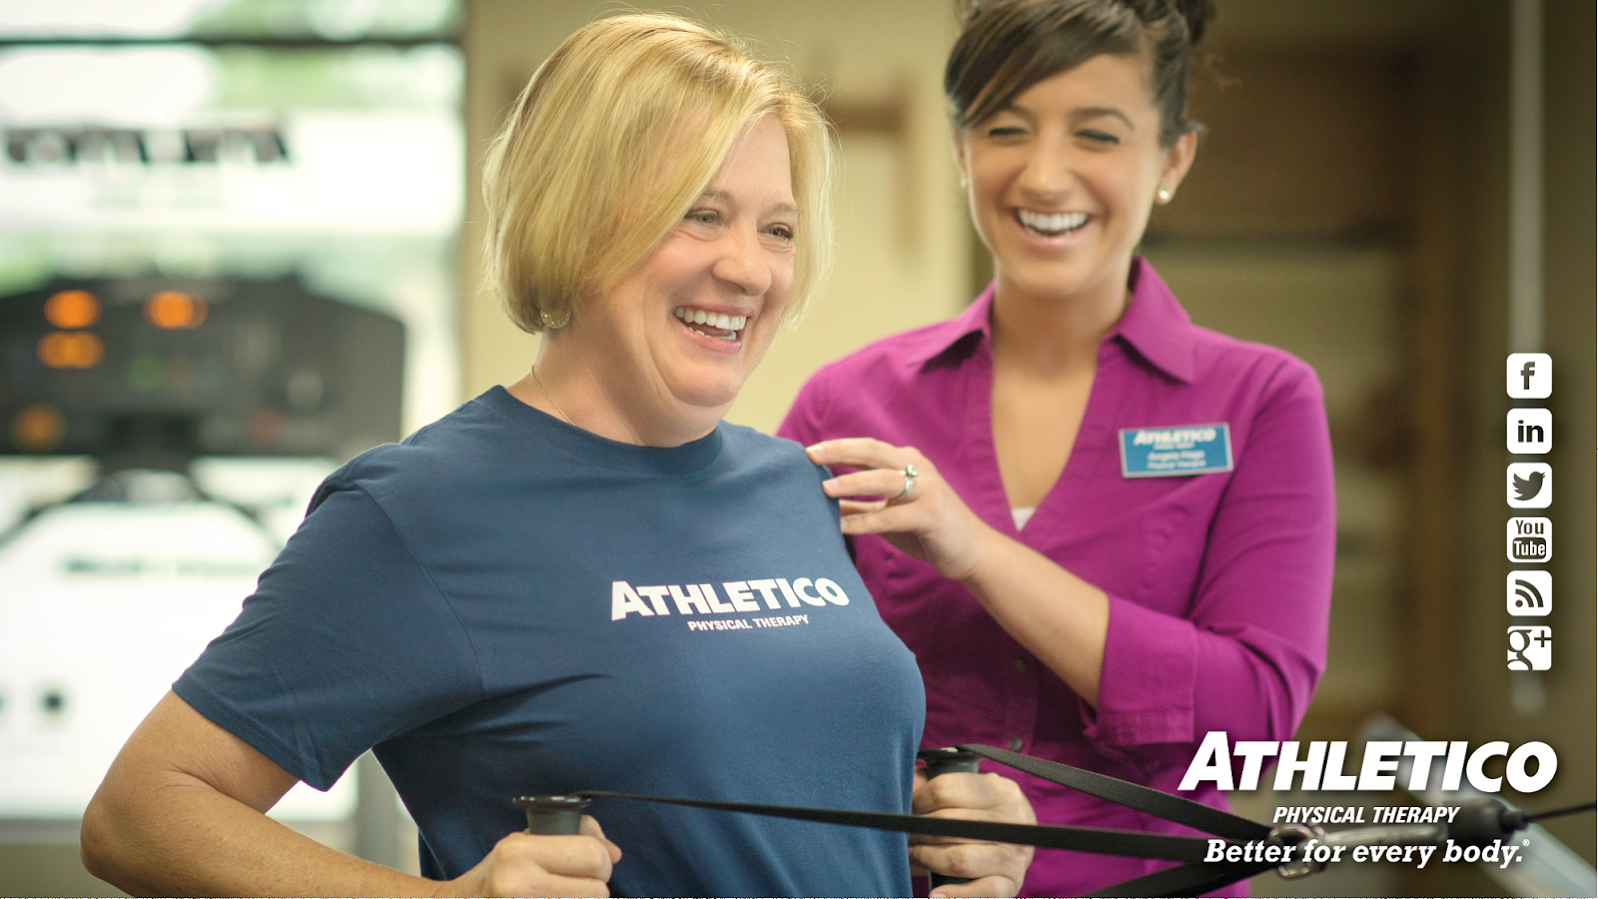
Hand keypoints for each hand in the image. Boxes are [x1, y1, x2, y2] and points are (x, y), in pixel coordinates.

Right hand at [439, 816, 620, 897]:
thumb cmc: (497, 877)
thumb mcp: (524, 843)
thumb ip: (573, 836)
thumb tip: (614, 853)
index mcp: (518, 854)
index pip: (594, 856)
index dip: (599, 861)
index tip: (587, 866)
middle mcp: (518, 887)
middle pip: (598, 892)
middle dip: (593, 890)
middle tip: (571, 888)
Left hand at [804, 438, 997, 581]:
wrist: (972, 552)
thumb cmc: (926, 531)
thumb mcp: (889, 513)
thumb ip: (860, 504)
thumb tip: (822, 501)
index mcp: (907, 462)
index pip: (867, 448)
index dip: (838, 447)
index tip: (808, 451)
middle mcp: (918, 469)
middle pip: (873, 452)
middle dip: (839, 451)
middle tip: (809, 455)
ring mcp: (927, 489)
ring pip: (884, 479)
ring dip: (852, 482)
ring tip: (824, 489)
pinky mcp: (932, 514)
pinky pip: (893, 515)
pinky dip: (867, 521)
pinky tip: (844, 527)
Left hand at [910, 769, 1034, 897]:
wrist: (1015, 839)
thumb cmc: (979, 811)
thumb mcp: (966, 789)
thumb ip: (935, 784)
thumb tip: (904, 790)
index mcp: (1000, 790)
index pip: (944, 791)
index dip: (918, 801)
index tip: (910, 808)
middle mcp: (1012, 821)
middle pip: (948, 824)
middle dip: (918, 831)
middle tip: (905, 834)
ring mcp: (1014, 855)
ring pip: (960, 859)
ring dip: (927, 858)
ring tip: (913, 854)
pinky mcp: (1012, 883)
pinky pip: (983, 892)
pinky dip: (956, 895)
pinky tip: (936, 894)